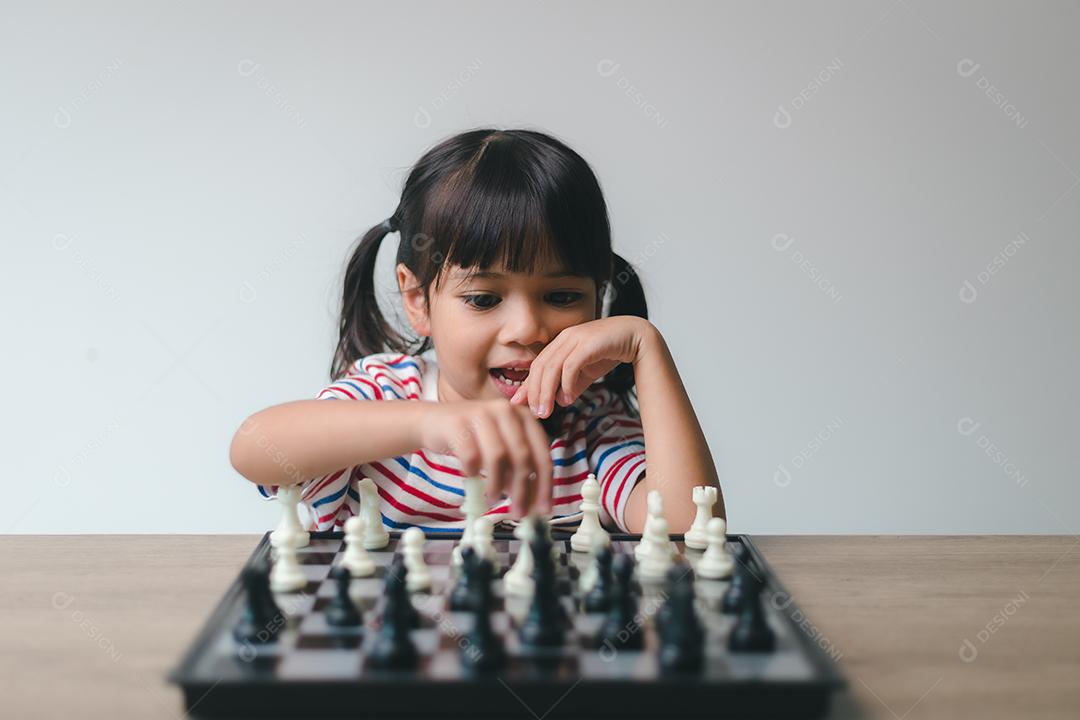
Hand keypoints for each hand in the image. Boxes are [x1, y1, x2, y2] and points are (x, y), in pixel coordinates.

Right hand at [418, 399, 553, 516]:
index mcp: (523, 416)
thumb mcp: (501, 448)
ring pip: (498, 457)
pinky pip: (471, 457)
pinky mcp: (458, 423)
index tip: (543, 509)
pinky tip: (471, 477)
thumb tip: (532, 502)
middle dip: (522, 491)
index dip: (545, 485)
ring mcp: (481, 414)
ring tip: (493, 497)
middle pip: (522, 457)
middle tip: (518, 512)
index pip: (542, 454)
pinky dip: (473, 473)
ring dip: (497, 484)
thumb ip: (518, 469)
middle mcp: (505, 410)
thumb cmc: (472, 438)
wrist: (433, 422)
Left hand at [510, 316, 655, 417]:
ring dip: (547, 392)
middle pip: (540, 367)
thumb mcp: (586, 372)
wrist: (636, 337)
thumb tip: (559, 401)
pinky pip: (570, 366)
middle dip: (535, 392)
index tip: (519, 403)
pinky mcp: (588, 343)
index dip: (528, 385)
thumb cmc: (610, 352)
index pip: (538, 366)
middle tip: (537, 414)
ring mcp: (575, 338)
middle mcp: (565, 338)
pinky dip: (566, 384)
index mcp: (560, 342)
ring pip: (551, 367)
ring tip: (547, 411)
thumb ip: (572, 385)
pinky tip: (568, 399)